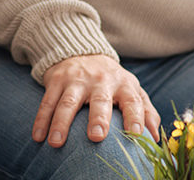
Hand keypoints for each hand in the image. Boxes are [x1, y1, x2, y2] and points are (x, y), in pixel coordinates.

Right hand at [33, 55, 159, 147]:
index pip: (133, 101)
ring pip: (68, 101)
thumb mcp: (131, 89)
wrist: (82, 50)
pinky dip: (41, 119)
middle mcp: (101, 80)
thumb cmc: (111, 80)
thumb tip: (155, 138)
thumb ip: (146, 111)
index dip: (136, 116)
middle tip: (96, 136)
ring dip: (61, 122)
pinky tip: (37, 136)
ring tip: (56, 142)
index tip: (136, 134)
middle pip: (100, 100)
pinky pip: (47, 101)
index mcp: (124, 84)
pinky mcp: (57, 80)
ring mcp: (77, 79)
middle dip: (98, 118)